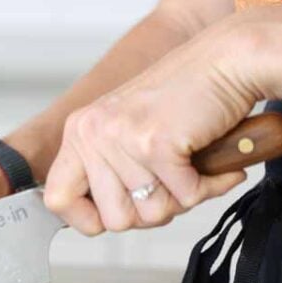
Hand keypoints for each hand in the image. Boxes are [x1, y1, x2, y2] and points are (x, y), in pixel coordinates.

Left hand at [43, 20, 256, 234]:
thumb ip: (108, 171)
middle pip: (113, 220)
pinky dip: (206, 186)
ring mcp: (122, 138)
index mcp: (79, 132)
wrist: (225, 61)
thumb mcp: (125, 131)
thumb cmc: (183, 99)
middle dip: (150, 212)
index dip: (86, 220)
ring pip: (152, 214)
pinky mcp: (156, 143)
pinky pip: (185, 198)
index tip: (116, 214)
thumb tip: (100, 222)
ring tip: (190, 165)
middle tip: (170, 183)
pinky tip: (208, 160)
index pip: (56, 199)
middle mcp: (92, 133)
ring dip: (182, 197)